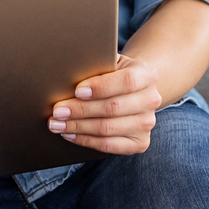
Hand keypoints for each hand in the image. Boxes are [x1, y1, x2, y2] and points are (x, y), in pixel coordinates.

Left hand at [46, 54, 162, 154]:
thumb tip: (67, 71)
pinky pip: (109, 145)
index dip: (101, 87)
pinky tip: (69, 134)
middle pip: (113, 108)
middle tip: (56, 111)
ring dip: (78, 127)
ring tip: (56, 124)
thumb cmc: (113, 73)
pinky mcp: (140, 143)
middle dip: (81, 110)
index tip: (77, 90)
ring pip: (108, 128)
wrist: (133, 90)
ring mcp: (147, 123)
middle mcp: (151, 100)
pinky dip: (86, 140)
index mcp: (147, 75)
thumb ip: (96, 64)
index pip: (126, 81)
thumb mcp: (109, 62)